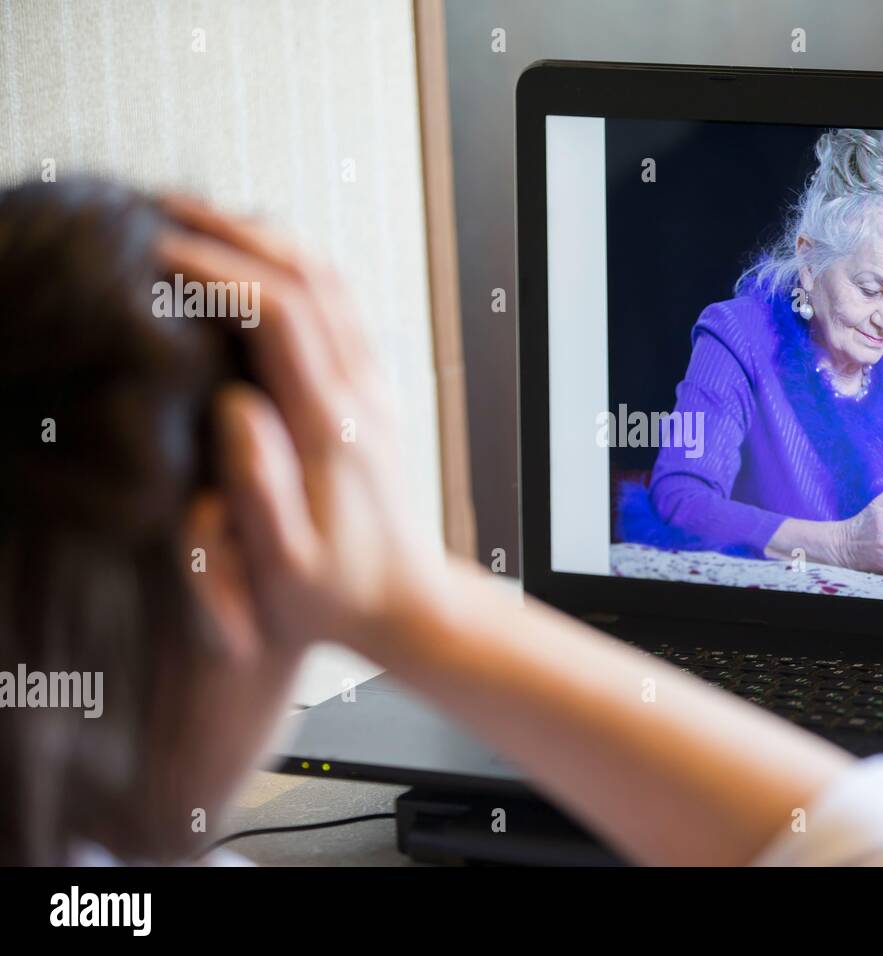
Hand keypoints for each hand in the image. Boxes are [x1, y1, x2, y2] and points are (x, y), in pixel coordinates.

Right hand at [159, 196, 437, 652]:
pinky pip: (339, 304)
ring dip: (266, 238)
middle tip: (164, 206)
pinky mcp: (374, 390)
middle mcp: (361, 392)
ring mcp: (374, 385)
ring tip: (198, 216)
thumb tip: (235, 405)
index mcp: (331, 426)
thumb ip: (258, 490)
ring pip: (331, 281)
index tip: (159, 252)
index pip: (282, 315)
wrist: (405, 601)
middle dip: (236, 232)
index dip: (221, 271)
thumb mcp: (285, 567)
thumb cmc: (333, 594)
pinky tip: (250, 259)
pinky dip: (291, 265)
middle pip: (310, 277)